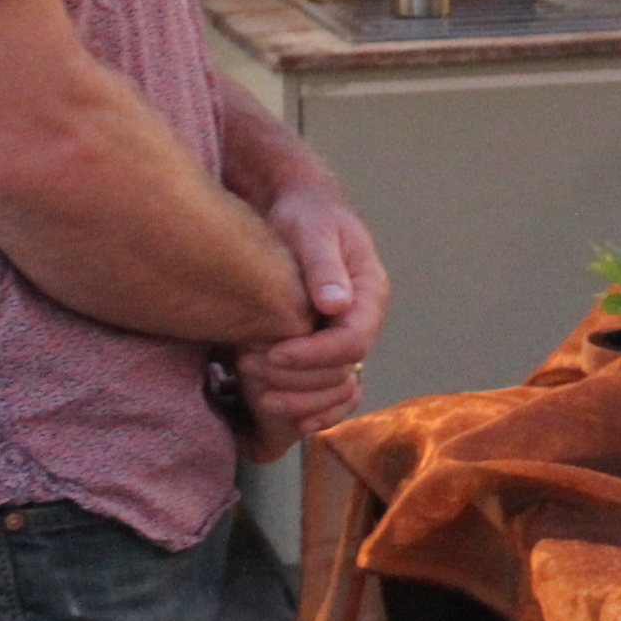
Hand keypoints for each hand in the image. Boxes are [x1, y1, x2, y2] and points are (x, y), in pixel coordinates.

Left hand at [232, 183, 389, 460]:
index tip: (273, 353)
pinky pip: (330, 393)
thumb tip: (337, 304)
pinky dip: (308, 408)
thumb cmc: (304, 214)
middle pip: (344, 372)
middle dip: (298, 379)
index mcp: (369, 292)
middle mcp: (363, 320)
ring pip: (338, 390)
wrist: (295, 209)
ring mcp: (346, 337)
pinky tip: (276, 412)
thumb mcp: (313, 231)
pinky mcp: (326, 348)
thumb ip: (324, 266)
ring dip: (299, 399)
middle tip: (250, 368)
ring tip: (255, 392)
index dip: (314, 355)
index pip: (353, 340)